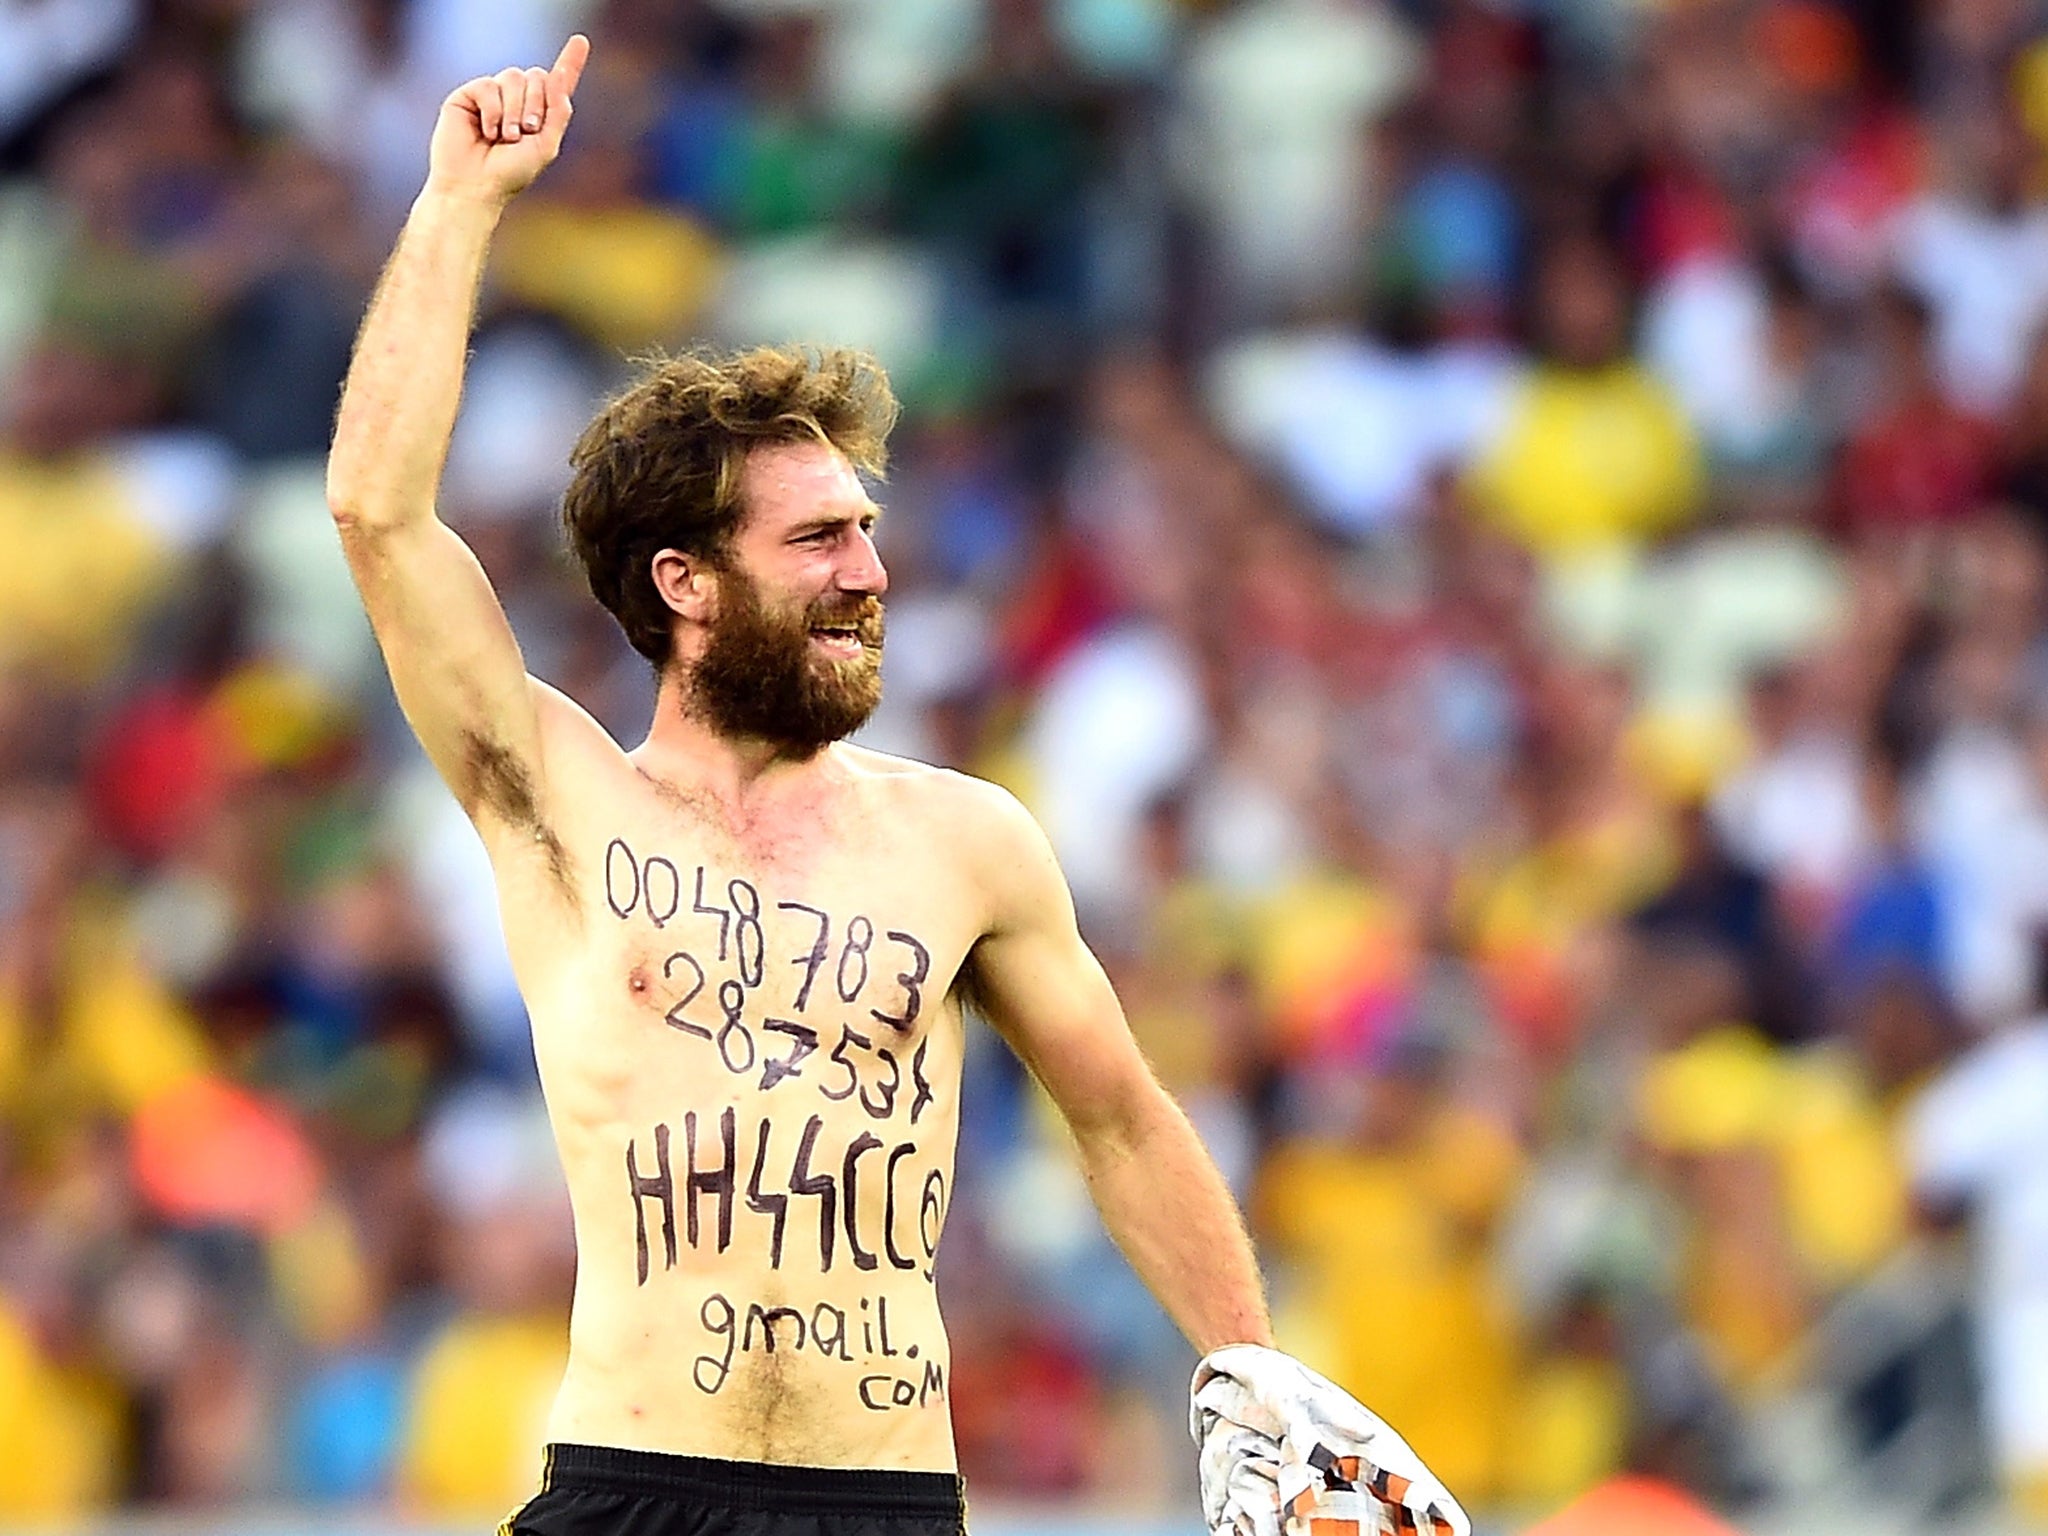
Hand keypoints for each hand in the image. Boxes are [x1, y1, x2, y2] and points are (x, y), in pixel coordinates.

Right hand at [425, 34, 589, 207]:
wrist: (475, 187)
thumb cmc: (510, 173)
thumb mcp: (546, 146)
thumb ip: (558, 112)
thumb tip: (559, 75)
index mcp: (539, 113)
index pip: (556, 82)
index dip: (570, 62)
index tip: (581, 41)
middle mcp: (517, 99)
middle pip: (537, 76)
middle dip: (536, 104)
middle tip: (525, 132)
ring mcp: (493, 95)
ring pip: (514, 76)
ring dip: (514, 110)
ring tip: (506, 137)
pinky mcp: (469, 95)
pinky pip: (488, 85)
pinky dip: (492, 111)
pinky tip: (486, 132)